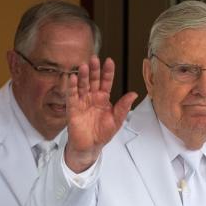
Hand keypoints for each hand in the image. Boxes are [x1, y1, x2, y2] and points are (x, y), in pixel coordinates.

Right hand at [65, 55, 138, 172]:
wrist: (90, 147)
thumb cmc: (102, 134)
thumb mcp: (116, 120)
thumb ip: (123, 107)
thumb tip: (134, 94)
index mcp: (103, 98)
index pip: (106, 81)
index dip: (107, 72)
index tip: (109, 61)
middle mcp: (92, 97)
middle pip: (93, 80)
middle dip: (94, 70)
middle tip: (94, 59)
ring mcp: (82, 102)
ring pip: (82, 85)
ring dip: (82, 76)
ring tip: (83, 66)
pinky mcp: (73, 109)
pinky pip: (72, 96)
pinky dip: (72, 87)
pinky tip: (72, 78)